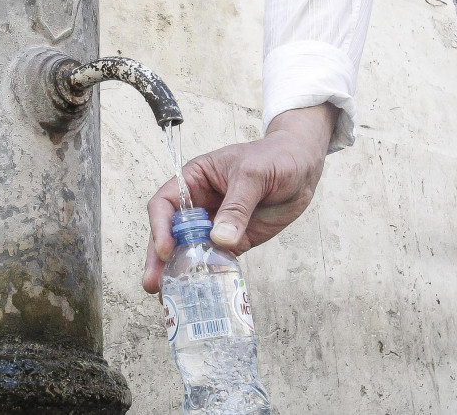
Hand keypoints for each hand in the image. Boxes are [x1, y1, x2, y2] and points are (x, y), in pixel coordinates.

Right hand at [142, 103, 340, 293]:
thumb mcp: (253, 175)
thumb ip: (237, 207)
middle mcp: (198, 205)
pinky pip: (216, 260)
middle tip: (152, 283)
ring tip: (169, 297)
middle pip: (170, 233)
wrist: (303, 166)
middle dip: (160, 258)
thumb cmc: (274, 158)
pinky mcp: (234, 241)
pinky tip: (200, 293)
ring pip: (189, 250)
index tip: (166, 249)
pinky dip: (207, 276)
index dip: (161, 227)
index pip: (165, 204)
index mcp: (194, 180)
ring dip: (179, 272)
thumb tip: (220, 239)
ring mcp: (215, 225)